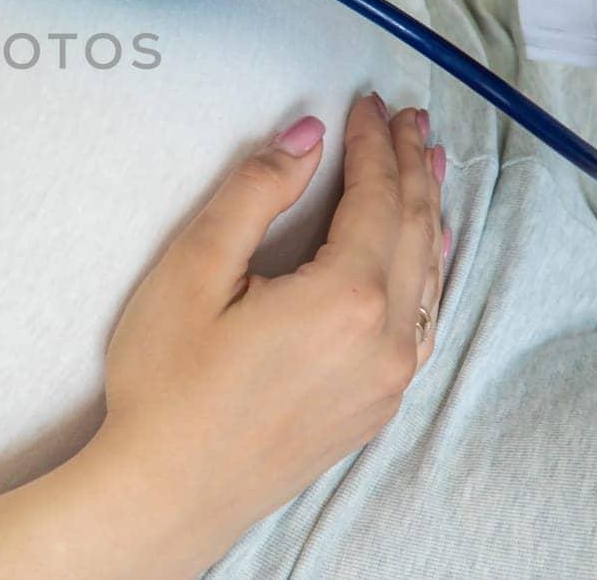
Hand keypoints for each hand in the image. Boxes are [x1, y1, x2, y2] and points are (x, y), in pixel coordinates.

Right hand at [86, 95, 447, 568]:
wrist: (170, 491)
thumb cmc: (169, 385)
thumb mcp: (192, 271)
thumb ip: (253, 194)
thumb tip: (304, 140)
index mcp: (344, 298)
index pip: (377, 198)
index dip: (373, 145)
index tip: (364, 105)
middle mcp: (383, 339)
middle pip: (413, 231)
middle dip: (412, 168)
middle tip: (409, 120)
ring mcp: (385, 379)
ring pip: (427, 278)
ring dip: (427, 215)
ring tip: (426, 168)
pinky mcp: (373, 406)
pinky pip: (421, 322)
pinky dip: (426, 274)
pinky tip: (423, 257)